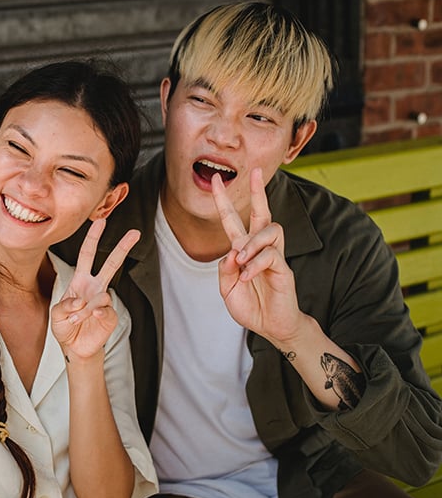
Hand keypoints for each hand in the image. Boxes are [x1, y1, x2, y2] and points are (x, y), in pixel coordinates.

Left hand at [51, 219, 139, 362]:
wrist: (75, 347)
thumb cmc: (64, 326)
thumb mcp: (56, 315)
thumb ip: (64, 306)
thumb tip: (80, 301)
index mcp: (80, 280)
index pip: (87, 254)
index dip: (93, 238)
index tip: (101, 221)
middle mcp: (95, 287)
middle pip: (112, 263)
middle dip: (123, 247)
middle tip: (135, 233)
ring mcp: (104, 301)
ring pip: (103, 294)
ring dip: (85, 308)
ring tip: (75, 319)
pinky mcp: (111, 315)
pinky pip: (105, 310)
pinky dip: (93, 314)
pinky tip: (87, 319)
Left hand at [211, 169, 304, 344]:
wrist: (271, 326)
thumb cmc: (251, 305)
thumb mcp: (227, 289)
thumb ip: (224, 270)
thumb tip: (232, 252)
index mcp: (243, 250)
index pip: (233, 220)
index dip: (223, 201)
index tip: (214, 180)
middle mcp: (259, 248)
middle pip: (262, 213)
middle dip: (258, 191)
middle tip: (255, 171)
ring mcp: (274, 257)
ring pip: (270, 231)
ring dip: (252, 243)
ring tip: (242, 260)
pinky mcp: (284, 270)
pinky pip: (271, 256)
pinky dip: (255, 265)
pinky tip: (247, 277)